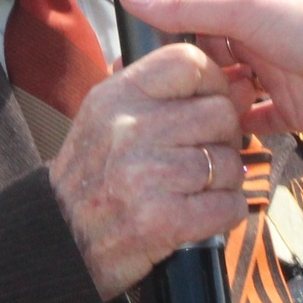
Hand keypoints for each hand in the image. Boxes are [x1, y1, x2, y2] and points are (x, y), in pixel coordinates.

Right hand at [48, 42, 248, 299]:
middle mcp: (129, 130)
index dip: (214, 81)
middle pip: (220, 114)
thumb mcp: (111, 119)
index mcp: (115, 97)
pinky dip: (225, 212)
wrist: (60, 240)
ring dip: (224, 180)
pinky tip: (203, 214)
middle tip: (205, 155)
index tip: (210, 103)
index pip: (188, 62)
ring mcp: (146, 175)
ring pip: (228, 162)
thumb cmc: (93, 177)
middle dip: (225, 138)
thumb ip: (170, 97)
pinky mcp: (162, 220)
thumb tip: (242, 86)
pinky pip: (228, 205)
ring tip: (197, 188)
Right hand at [116, 0, 302, 139]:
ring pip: (228, 95)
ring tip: (175, 130)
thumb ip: (187, 7)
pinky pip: (255, 124)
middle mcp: (261, 40)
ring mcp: (276, 78)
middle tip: (149, 108)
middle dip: (185, 81)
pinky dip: (236, 134)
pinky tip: (212, 145)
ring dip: (208, 109)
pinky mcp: (292, 113)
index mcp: (249, 7)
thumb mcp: (247, 11)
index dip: (165, 42)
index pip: (194, 21)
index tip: (132, 67)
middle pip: (209, 61)